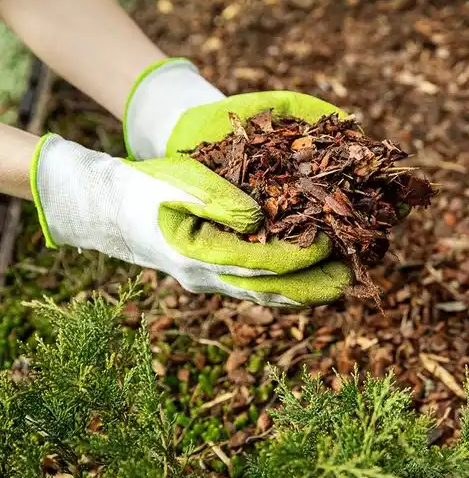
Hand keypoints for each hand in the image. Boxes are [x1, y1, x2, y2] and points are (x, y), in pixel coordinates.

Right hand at [31, 134, 349, 306]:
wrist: (111, 209)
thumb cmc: (147, 186)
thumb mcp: (180, 182)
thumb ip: (219, 201)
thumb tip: (259, 220)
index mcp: (198, 253)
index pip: (261, 262)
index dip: (298, 256)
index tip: (329, 242)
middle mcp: (205, 277)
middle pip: (268, 289)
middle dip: (311, 286)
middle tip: (350, 282)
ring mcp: (208, 283)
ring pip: (263, 295)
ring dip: (302, 292)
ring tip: (338, 285)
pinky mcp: (212, 279)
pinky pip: (254, 289)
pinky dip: (284, 287)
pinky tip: (308, 281)